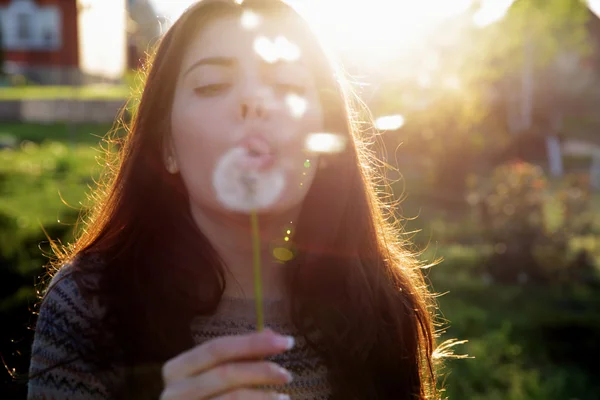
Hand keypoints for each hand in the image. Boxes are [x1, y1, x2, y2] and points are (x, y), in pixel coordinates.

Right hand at [160, 329, 294, 399]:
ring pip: (231, 398)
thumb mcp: (218, 377)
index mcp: (177, 369)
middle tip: (287, 374)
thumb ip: (241, 356)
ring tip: (283, 397)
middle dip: (261, 370)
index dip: (252, 343)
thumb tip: (270, 333)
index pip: (217, 348)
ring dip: (262, 396)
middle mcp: (173, 392)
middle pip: (224, 373)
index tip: (285, 341)